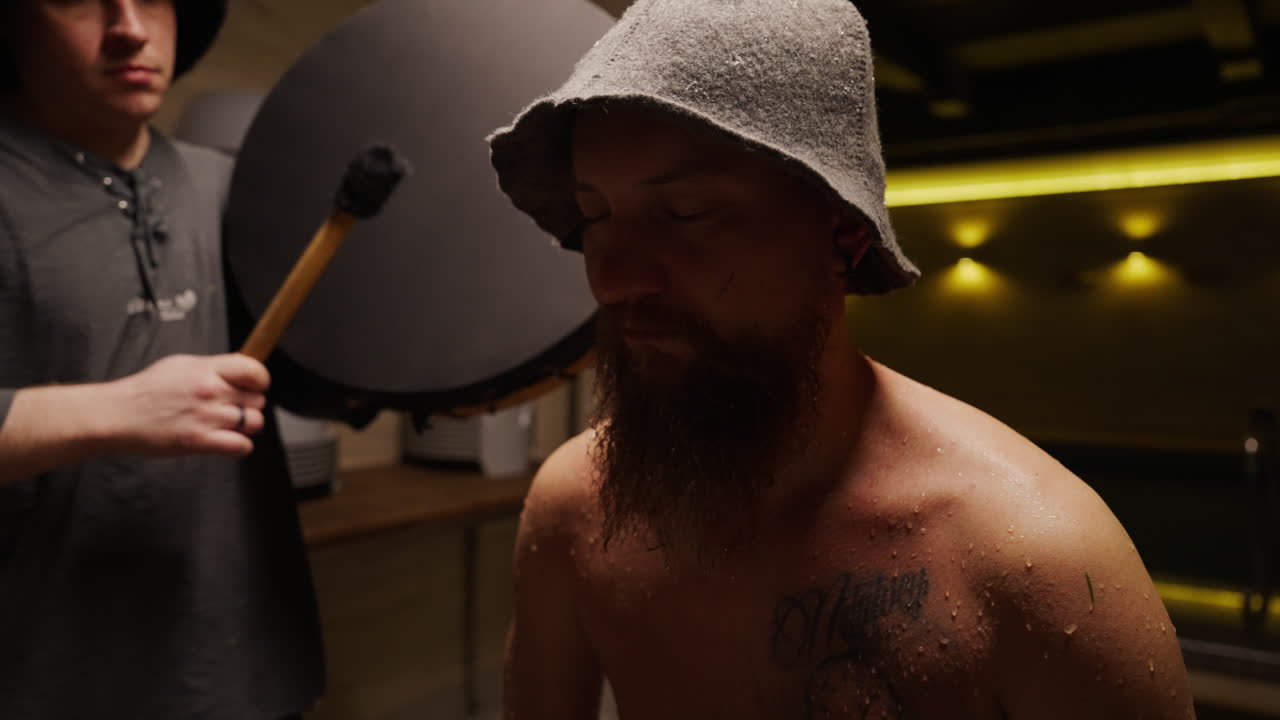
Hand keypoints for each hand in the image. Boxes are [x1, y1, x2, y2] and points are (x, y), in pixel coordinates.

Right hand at [104, 354, 270, 457]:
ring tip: (227, 425)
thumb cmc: (145, 391)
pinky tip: (225, 441)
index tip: (253, 386)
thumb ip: (213, 368)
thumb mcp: (180, 365)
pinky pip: (242, 446)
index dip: (259, 380)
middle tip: (231, 408)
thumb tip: (239, 371)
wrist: (116, 415)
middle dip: (248, 404)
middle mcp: (210, 391)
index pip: (255, 370)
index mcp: (206, 369)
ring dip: (245, 426)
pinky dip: (239, 446)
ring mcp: (207, 417)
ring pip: (254, 422)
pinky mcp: (200, 442)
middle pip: (257, 399)